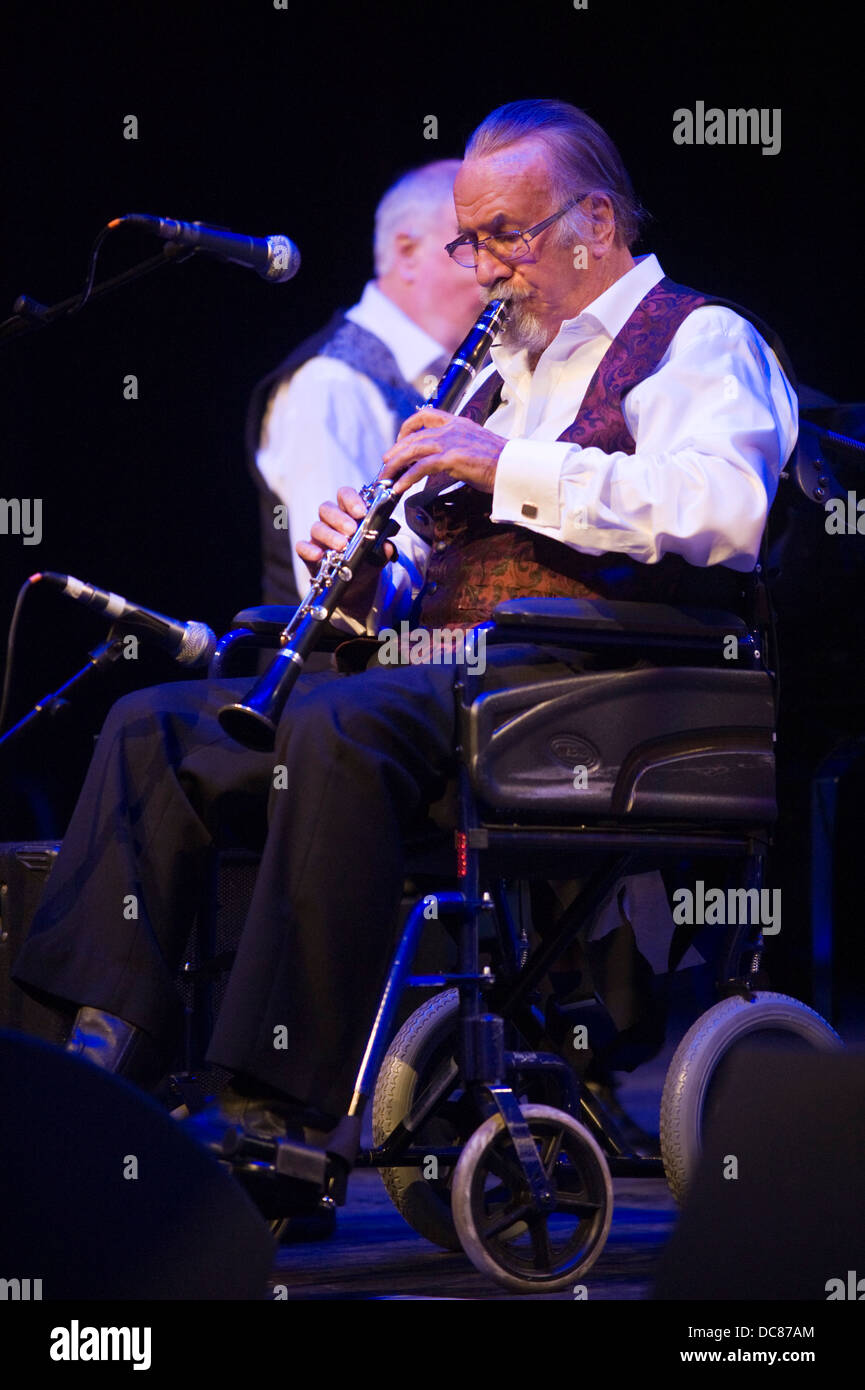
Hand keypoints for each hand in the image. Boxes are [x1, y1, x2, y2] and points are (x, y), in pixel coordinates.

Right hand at [295, 486, 395, 575]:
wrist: (357, 583)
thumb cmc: (366, 561)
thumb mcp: (378, 555)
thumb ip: (383, 549)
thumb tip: (388, 547)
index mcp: (348, 513)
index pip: (345, 495)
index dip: (351, 499)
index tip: (362, 512)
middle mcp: (331, 521)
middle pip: (327, 508)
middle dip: (339, 518)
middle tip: (352, 530)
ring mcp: (318, 537)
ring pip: (316, 527)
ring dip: (329, 535)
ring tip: (342, 546)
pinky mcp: (308, 553)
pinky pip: (302, 546)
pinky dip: (309, 550)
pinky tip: (319, 555)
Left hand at [381, 409, 507, 495]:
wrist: (515, 467)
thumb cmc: (499, 462)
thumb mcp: (475, 446)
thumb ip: (458, 447)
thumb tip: (444, 460)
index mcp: (458, 422)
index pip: (425, 414)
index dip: (408, 426)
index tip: (399, 440)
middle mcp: (451, 428)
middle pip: (413, 436)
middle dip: (395, 451)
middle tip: (385, 464)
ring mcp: (451, 442)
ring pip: (413, 450)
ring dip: (395, 465)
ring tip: (385, 477)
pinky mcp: (452, 458)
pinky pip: (421, 467)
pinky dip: (406, 478)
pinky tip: (399, 487)